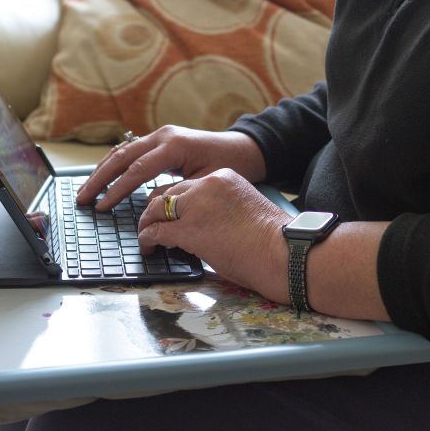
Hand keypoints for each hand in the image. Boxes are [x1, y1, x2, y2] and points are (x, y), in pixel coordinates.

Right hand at [76, 125, 265, 210]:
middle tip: (83, 198)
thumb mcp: (206, 182)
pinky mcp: (159, 139)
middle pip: (121, 157)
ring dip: (102, 170)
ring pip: (122, 151)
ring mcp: (160, 134)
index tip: (102, 207)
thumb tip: (151, 202)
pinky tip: (103, 175)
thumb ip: (177, 191)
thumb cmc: (229, 167)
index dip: (117, 190)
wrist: (242, 149)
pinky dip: (114, 163)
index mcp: (175, 145)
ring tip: (86, 190)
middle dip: (99, 179)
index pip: (137, 170)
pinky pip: (130, 150)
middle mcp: (163, 135)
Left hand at [138, 168, 291, 303]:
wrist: (284, 253)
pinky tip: (148, 248)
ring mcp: (196, 205)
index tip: (168, 214)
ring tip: (145, 238)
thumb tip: (199, 227)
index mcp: (223, 178)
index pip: (186, 186)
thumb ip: (218, 210)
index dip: (173, 202)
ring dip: (147, 224)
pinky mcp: (189, 229)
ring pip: (156, 209)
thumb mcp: (242, 211)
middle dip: (154, 211)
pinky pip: (157, 231)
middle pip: (167, 193)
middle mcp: (207, 185)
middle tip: (149, 224)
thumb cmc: (272, 241)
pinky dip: (148, 239)